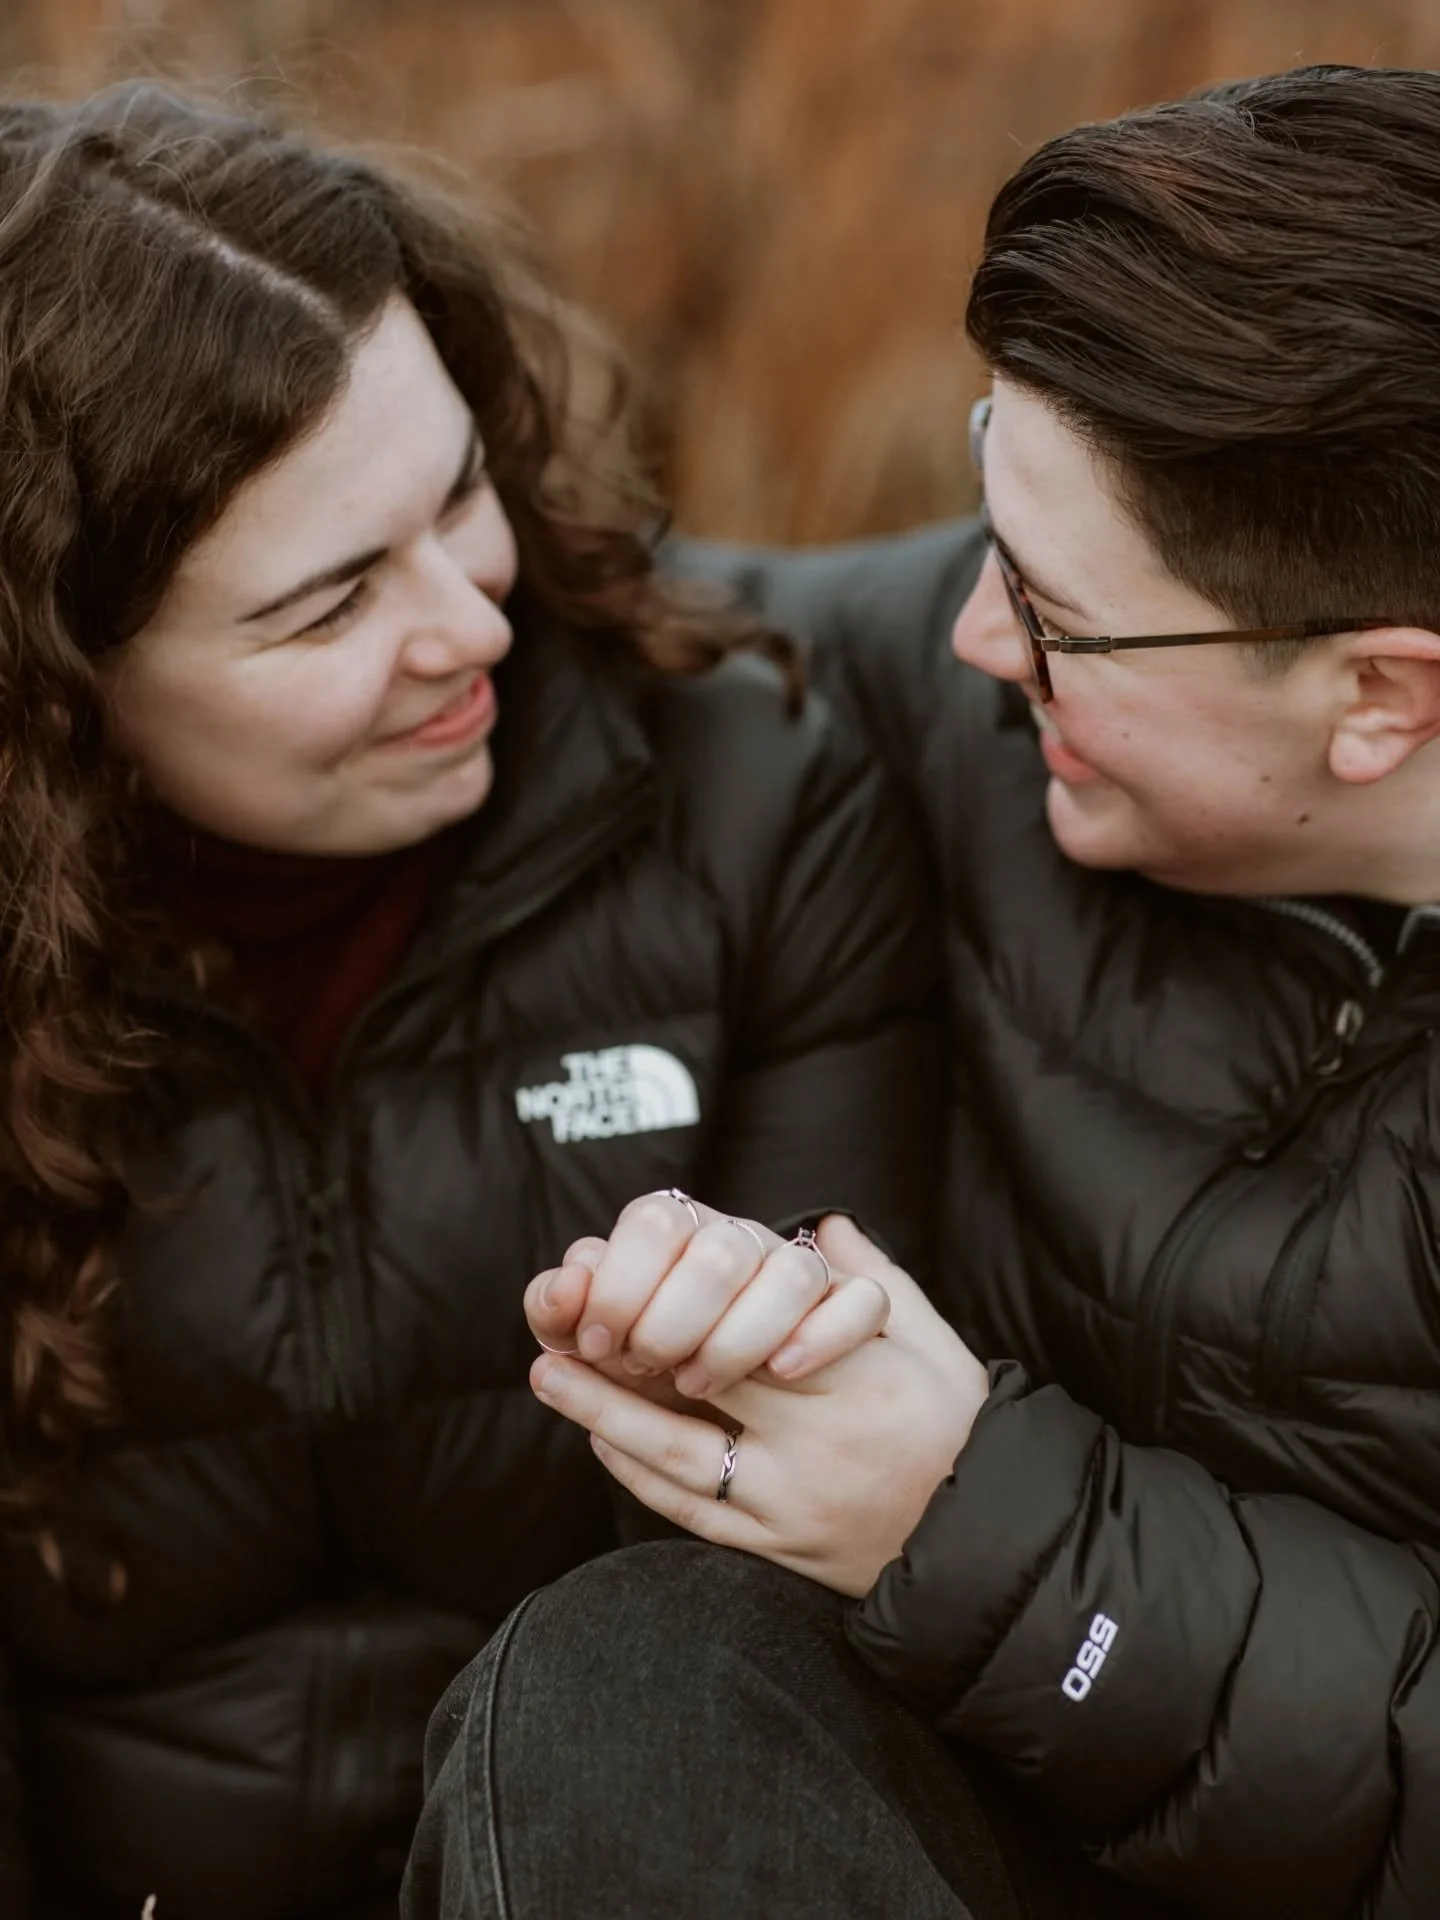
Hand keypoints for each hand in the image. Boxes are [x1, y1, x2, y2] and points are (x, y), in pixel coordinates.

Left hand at [529, 1215, 991, 1597]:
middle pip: (695, 1393)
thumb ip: (876, 1282)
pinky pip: (692, 1511)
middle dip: (622, 1358)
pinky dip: (639, 1475)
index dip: (680, 1310)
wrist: (988, 1548)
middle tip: (560, 1323)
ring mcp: (788, 1505)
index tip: (630, 1283)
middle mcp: (812, 1447)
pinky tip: (602, 1439)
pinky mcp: (776, 1550)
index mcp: (852, 1385)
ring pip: (676, 1456)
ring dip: (603, 1413)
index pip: (746, 1338)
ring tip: (549, 1376)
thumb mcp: (933, 1345)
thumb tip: (830, 1226)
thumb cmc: (963, 1432)